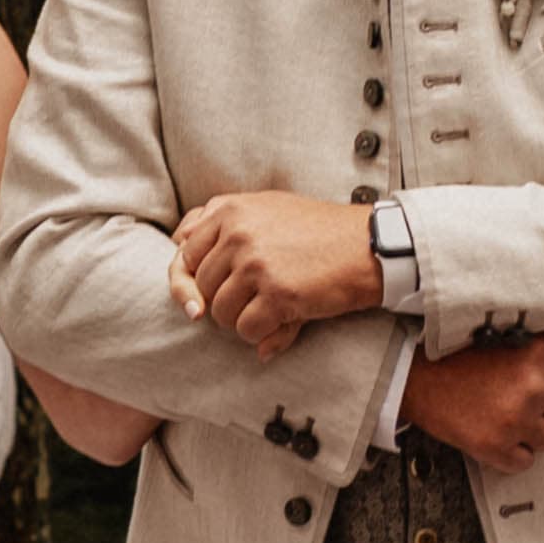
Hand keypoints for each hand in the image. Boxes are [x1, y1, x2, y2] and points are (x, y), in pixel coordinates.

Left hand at [166, 192, 381, 357]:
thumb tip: (175, 241)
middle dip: (223, 303)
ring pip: (220, 313)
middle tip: (256, 300)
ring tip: (272, 308)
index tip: (196, 303)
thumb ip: (218, 220)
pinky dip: (261, 335)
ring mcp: (256, 263)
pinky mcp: (277, 293)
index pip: (183, 255)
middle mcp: (237, 233)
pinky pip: (246, 330)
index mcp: (229, 209)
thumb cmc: (317, 231)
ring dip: (242, 321)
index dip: (185, 283)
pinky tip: (283, 321)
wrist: (368, 246)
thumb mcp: (266, 208)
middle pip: (202, 288)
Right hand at [404, 336, 543, 468]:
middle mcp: (534, 387)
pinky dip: (512, 453)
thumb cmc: (458, 354)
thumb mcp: (508, 334)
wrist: (412, 376)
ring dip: (534, 430)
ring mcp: (516, 420)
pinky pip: (525, 461)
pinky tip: (494, 432)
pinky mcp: (496, 448)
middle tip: (518, 392)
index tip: (542, 371)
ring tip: (505, 413)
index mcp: (540, 353)